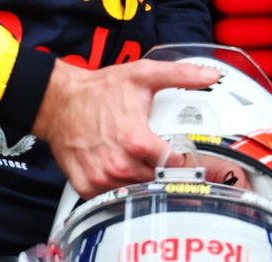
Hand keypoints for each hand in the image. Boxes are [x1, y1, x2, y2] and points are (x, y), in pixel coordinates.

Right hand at [32, 56, 220, 198]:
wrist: (59, 101)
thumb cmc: (99, 90)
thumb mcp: (143, 75)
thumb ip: (181, 75)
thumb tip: (211, 75)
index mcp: (136, 140)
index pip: (173, 164)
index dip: (181, 159)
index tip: (181, 155)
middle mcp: (119, 163)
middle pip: (155, 179)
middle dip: (160, 169)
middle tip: (159, 157)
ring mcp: (101, 177)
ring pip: (134, 189)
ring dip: (140, 179)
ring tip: (138, 160)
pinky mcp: (85, 185)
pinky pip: (110, 197)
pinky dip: (117, 187)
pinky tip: (119, 170)